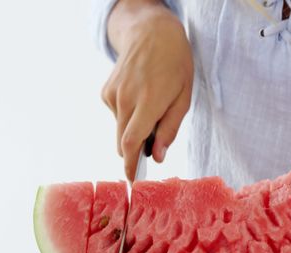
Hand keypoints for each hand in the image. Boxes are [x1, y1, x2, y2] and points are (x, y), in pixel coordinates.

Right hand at [102, 0, 192, 180]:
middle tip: (151, 150)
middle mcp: (126, 99)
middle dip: (135, 152)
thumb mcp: (184, 98)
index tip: (132, 181)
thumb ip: (170, 129)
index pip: (132, 142)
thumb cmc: (175, 65)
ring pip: (120, 129)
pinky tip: (140, 97)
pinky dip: (128, 116)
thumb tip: (158, 156)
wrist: (151, 33)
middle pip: (123, 141)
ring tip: (152, 109)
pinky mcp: (106, 92)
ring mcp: (112, 95)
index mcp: (148, 101)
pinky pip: (117, 115)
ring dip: (134, 130)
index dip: (130, 165)